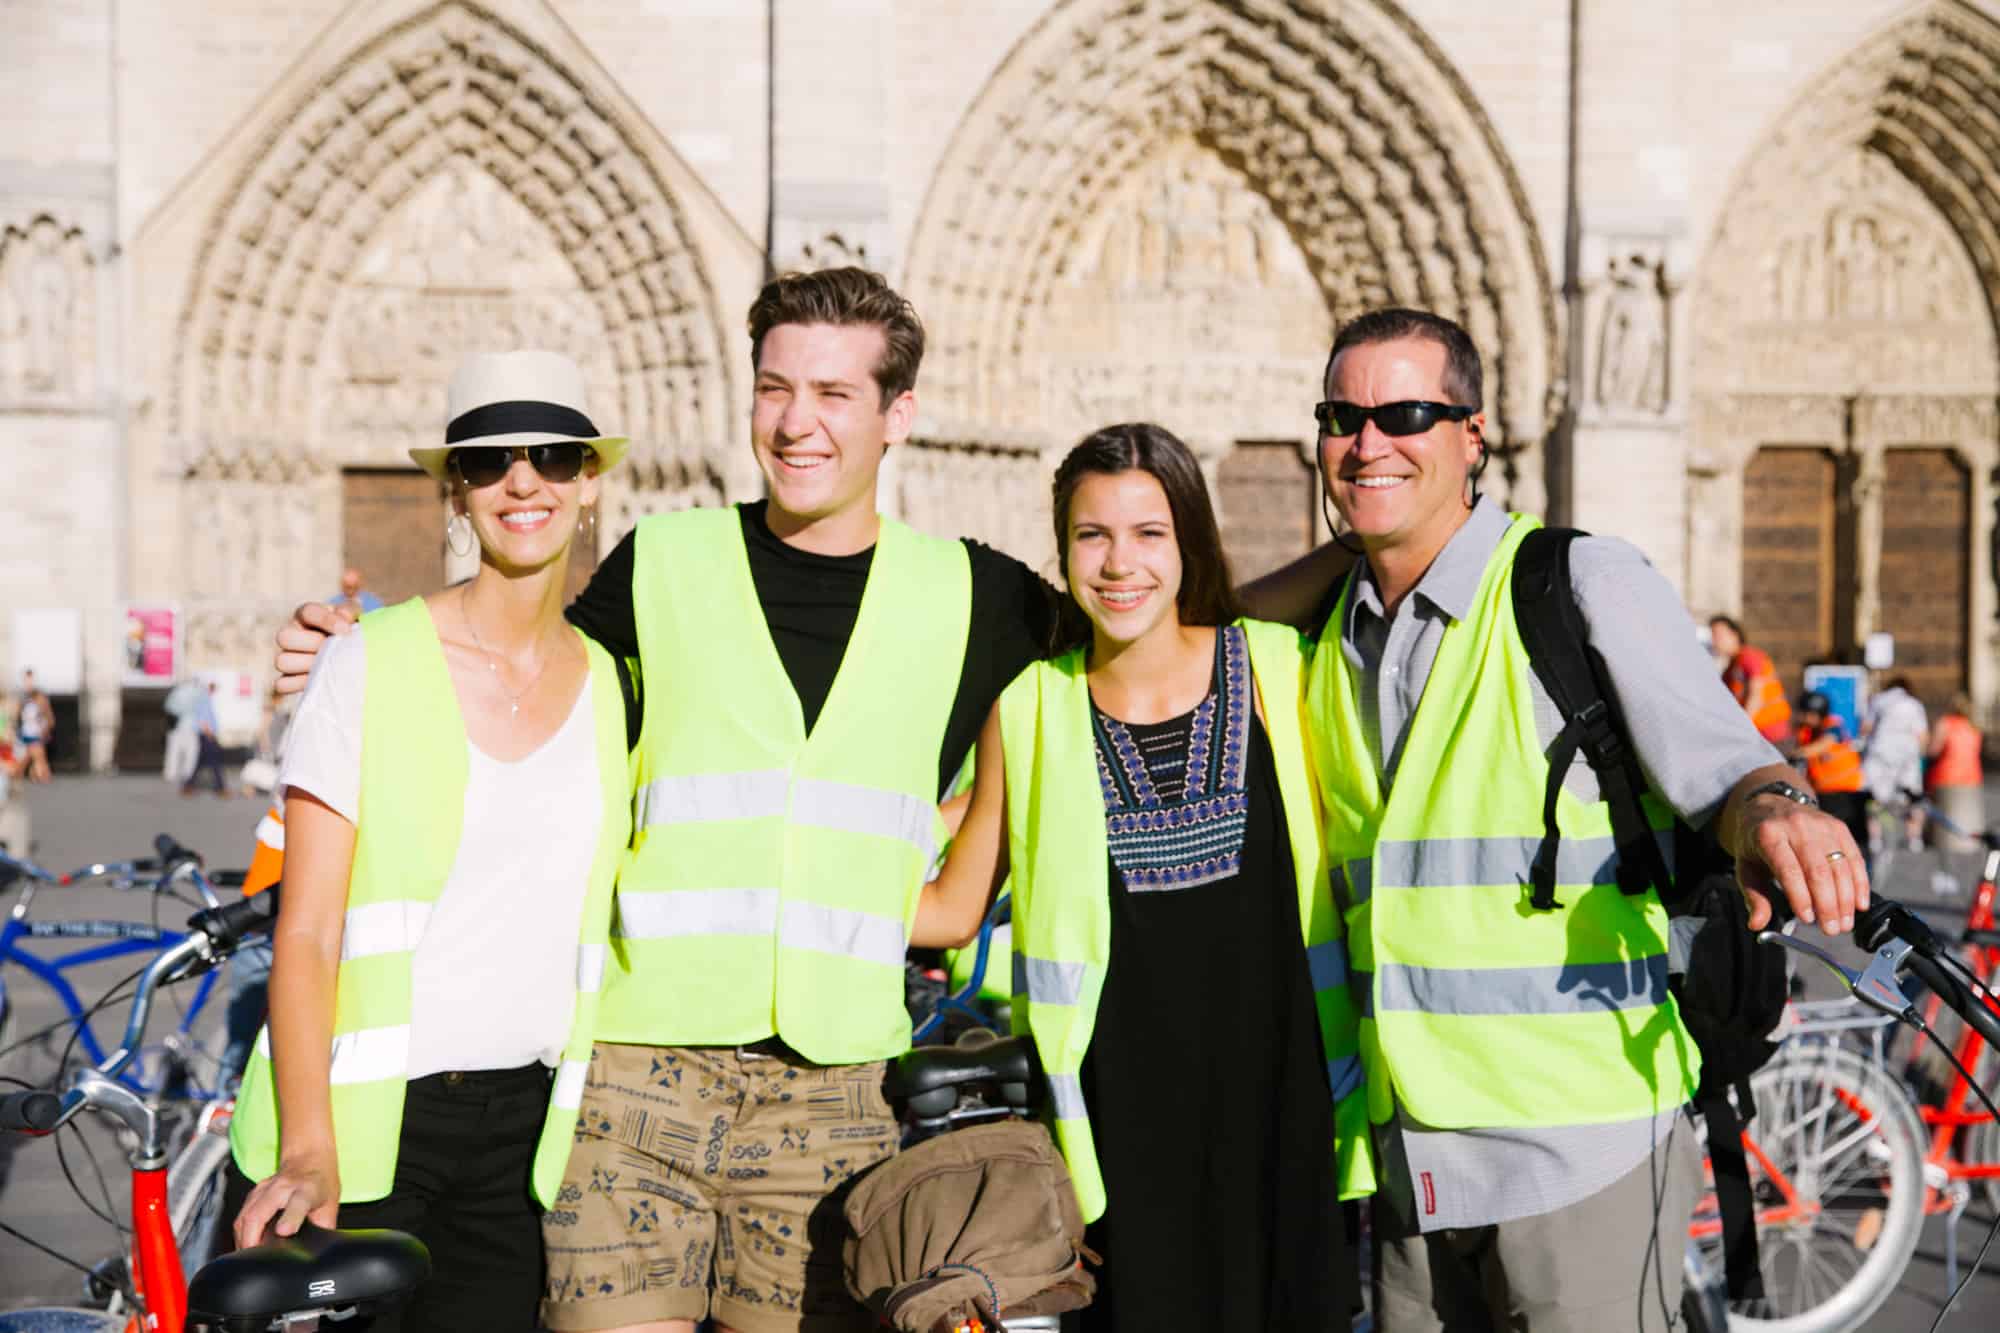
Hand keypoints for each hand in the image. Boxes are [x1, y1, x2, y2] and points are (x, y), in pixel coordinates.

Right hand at [234, 1152, 338, 1247]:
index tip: (284, 1231)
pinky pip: (240, 1217)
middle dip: (251, 1241)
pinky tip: (245, 1244)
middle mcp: (283, 1187)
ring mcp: (264, 1188)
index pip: (298, 1203)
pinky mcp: (252, 1193)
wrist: (308, 1158)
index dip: (290, 1219)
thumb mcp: (331, 1205)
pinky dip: (240, 1234)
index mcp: (307, 1190)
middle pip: (258, 1214)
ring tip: (249, 1257)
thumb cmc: (320, 1182)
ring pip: (243, 1218)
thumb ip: (324, 1228)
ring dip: (242, 1240)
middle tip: (255, 1260)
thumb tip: (320, 1250)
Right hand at [272, 602, 353, 695]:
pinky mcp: (287, 679)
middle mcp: (291, 634)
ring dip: (307, 665)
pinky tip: (320, 681)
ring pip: (281, 661)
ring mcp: (287, 657)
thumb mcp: (353, 616)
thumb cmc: (348, 631)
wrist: (350, 654)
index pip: (308, 612)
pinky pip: (282, 684)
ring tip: (327, 667)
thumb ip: (349, 611)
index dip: (326, 620)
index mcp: (306, 616)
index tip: (346, 630)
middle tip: (332, 650)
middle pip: (284, 637)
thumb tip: (343, 620)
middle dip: (312, 644)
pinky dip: (300, 684)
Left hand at [1735, 795, 1869, 935]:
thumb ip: (1753, 896)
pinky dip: (1860, 883)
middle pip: (1818, 870)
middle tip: (1831, 930)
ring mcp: (1821, 825)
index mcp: (1768, 835)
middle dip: (1827, 904)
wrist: (1770, 804)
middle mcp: (1797, 826)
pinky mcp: (1839, 827)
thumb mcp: (1746, 866)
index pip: (1788, 869)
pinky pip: (1854, 858)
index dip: (1801, 897)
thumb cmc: (1757, 842)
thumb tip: (1757, 925)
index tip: (1808, 919)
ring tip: (1844, 923)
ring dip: (1845, 899)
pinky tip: (1859, 904)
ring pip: (1840, 866)